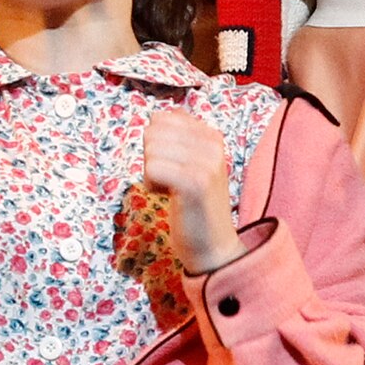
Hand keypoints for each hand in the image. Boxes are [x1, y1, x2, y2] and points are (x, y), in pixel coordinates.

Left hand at [141, 107, 246, 272]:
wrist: (214, 248)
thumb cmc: (195, 207)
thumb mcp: (193, 164)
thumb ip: (179, 138)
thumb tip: (156, 116)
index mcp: (212, 135)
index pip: (162, 118)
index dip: (157, 145)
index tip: (176, 168)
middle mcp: (212, 143)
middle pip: (152, 132)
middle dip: (152, 159)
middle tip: (173, 182)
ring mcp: (206, 161)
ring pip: (150, 150)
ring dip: (152, 174)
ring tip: (174, 191)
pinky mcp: (195, 181)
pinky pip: (151, 168)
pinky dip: (152, 186)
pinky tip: (171, 198)